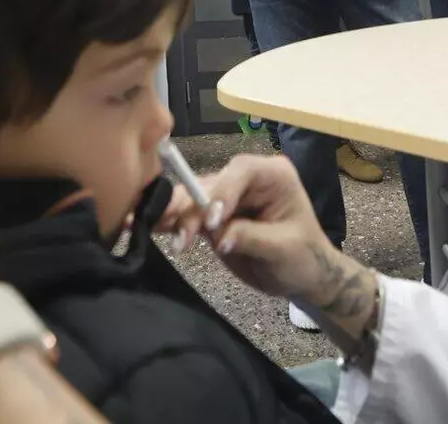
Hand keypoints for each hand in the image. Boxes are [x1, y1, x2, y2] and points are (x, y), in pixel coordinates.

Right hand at [158, 154, 353, 301]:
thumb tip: (220, 236)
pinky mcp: (211, 214)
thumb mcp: (284, 249)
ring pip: (192, 197)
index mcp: (273, 175)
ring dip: (173, 216)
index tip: (212, 222)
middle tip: (180, 238)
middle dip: (190, 209)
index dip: (222, 192)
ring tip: (147, 227)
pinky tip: (145, 225)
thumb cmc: (303, 257)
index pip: (241, 172)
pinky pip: (187, 214)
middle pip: (209, 184)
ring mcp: (226, 195)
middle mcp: (246, 179)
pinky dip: (169, 221)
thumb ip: (252, 238)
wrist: (303, 275)